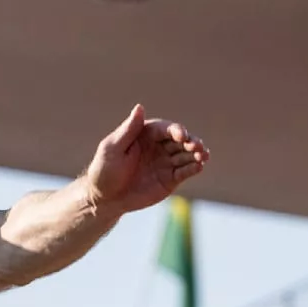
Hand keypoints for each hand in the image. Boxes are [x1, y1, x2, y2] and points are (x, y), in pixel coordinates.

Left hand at [83, 104, 209, 213]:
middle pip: (180, 140)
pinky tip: (199, 166)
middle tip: (197, 146)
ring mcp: (166, 162)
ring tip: (203, 156)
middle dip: (191, 141)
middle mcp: (159, 146)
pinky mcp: (170, 178)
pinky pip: (185, 171)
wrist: (105, 198)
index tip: (181, 135)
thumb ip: (128, 130)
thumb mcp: (112, 149)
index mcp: (145, 134)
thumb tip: (139, 107)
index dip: (176, 130)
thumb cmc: (104, 170)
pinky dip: (194, 168)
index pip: (165, 129)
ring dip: (197, 154)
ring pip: (186, 155)